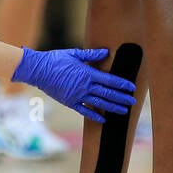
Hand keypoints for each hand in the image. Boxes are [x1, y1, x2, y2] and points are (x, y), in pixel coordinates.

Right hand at [10, 46, 134, 121]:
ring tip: (124, 111)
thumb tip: (106, 52)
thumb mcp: (74, 54)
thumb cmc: (56, 59)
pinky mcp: (69, 102)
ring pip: (99, 103)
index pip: (110, 80)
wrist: (38, 70)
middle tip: (133, 101)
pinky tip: (104, 120)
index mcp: (87, 73)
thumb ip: (91, 55)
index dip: (122, 84)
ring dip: (113, 107)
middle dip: (122, 98)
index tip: (132, 87)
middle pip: (108, 93)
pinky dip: (95, 116)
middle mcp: (85, 86)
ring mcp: (77, 96)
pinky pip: (84, 111)